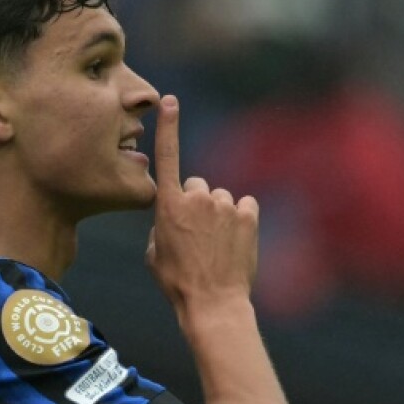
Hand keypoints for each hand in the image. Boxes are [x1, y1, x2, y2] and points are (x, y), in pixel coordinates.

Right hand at [146, 95, 258, 315]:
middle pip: (197, 186)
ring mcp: (225, 205)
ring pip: (222, 199)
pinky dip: (242, 220)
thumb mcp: (154, 253)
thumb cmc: (177, 282)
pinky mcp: (248, 214)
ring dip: (220, 216)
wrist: (213, 304)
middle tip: (198, 236)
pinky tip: (236, 243)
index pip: (168, 156)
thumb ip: (163, 225)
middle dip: (197, 204)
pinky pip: (245, 206)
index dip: (169, 126)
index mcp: (169, 205)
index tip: (169, 100)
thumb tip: (174, 218)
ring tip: (218, 246)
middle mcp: (197, 198)